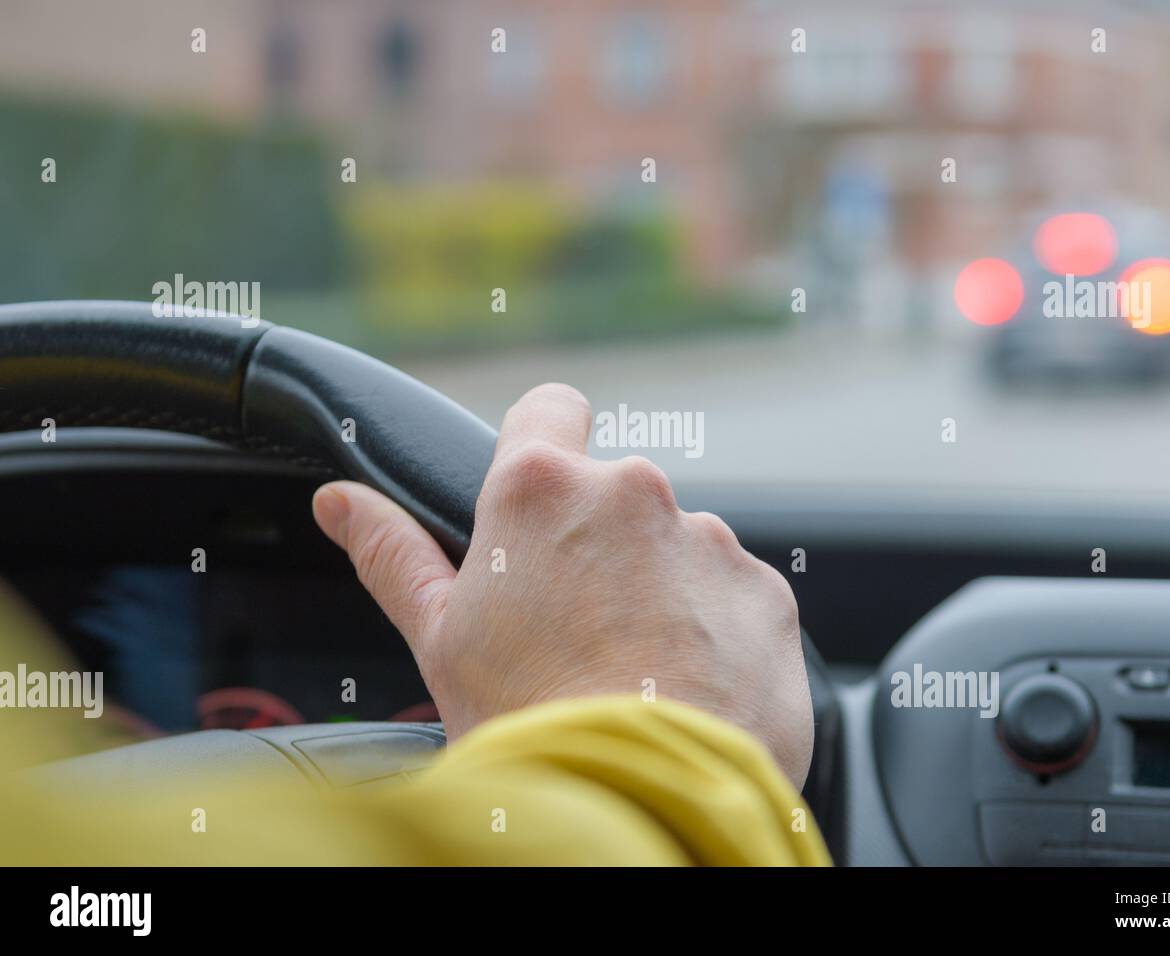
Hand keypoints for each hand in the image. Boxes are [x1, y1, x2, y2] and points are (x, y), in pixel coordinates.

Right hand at [311, 383, 812, 786]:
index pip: (549, 410)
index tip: (540, 492)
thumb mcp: (440, 639)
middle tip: (575, 629)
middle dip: (599, 548)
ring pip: (677, 549)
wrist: (640, 802)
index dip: (542, 443)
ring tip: (633, 670)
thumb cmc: (528, 723)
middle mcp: (635, 495)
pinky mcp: (765, 592)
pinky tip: (684, 686)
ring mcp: (709, 541)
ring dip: (659, 591)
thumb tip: (340, 502)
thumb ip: (393, 553)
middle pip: (614, 498)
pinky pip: (732, 596)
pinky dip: (713, 631)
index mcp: (543, 491)